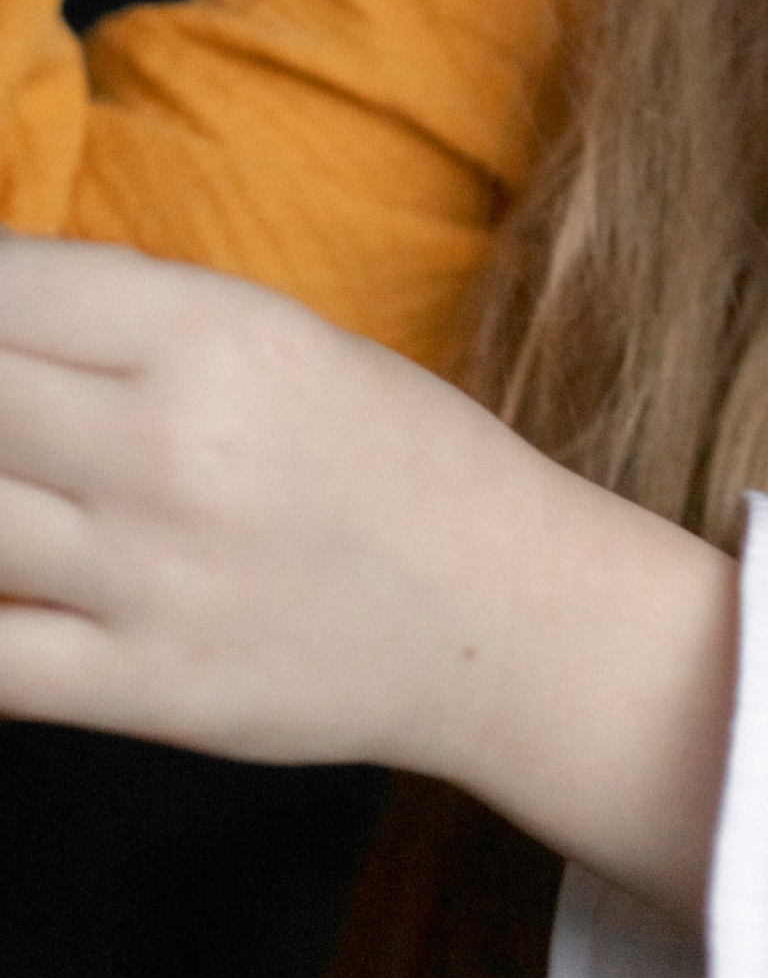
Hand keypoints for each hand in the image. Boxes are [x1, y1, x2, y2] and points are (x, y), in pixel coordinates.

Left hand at [0, 237, 739, 920]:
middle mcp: (175, 449)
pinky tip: (1, 582)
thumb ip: (141, 326)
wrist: (506, 612)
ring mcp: (150, 577)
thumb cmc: (401, 457)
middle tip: (8, 405)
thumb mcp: (289, 341)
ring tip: (14, 479)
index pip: (12, 288)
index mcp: (223, 337)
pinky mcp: (141, 689)